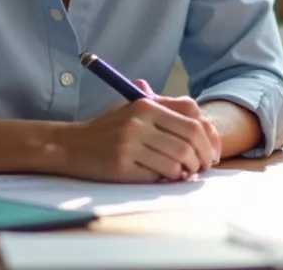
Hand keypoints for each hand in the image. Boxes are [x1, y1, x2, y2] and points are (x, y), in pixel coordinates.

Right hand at [52, 80, 219, 182]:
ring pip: (178, 160)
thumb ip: (167, 111)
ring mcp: (130, 142)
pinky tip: (165, 176)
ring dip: (187, 170)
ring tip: (184, 173)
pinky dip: (168, 178)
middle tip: (204, 166)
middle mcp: (139, 120)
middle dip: (204, 157)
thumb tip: (205, 127)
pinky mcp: (122, 164)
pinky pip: (159, 174)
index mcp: (146, 104)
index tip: (213, 151)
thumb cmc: (108, 129)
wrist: (69, 145)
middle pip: (190, 139)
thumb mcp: (133, 109)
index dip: (210, 137)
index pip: (193, 118)